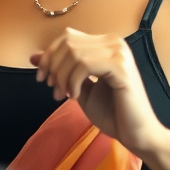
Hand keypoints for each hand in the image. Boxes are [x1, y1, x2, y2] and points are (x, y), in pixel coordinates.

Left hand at [30, 28, 169, 169]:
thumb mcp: (77, 87)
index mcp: (105, 44)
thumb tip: (33, 56)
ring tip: (62, 96)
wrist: (135, 133)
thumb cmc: (111, 112)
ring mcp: (119, 53)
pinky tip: (74, 97)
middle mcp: (114, 42)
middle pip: (68, 43)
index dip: (49, 55)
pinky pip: (84, 65)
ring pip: (74, 53)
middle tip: (53, 89)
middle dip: (53, 66)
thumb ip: (60, 70)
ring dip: (61, 77)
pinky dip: (73, 81)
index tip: (43, 79)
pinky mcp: (121, 67)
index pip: (67, 37)